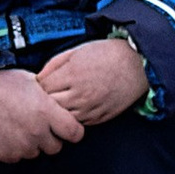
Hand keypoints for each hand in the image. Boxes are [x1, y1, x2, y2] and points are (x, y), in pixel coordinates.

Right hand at [0, 66, 84, 161]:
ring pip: (36, 152)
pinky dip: (15, 148)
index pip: (75, 133)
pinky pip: (18, 156)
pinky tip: (7, 133)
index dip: (72, 130)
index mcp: (46, 112)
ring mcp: (21, 146)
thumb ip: (49, 96)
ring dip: (32, 143)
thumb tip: (62, 103)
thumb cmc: (2, 84)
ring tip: (19, 126)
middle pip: (56, 147)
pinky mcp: (6, 155)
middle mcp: (36, 132)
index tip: (67, 126)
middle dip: (50, 138)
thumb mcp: (30, 80)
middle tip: (38, 124)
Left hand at [33, 33, 147, 128]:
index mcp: (72, 74)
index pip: (42, 88)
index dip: (39, 86)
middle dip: (45, 100)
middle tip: (47, 94)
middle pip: (50, 105)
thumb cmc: (106, 54)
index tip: (41, 84)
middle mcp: (80, 94)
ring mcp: (90, 108)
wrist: (136, 65)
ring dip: (59, 110)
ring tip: (62, 100)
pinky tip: (75, 106)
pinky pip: (78, 123)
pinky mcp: (99, 118)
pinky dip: (73, 116)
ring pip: (62, 118)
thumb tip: (38, 77)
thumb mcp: (77, 51)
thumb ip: (55, 63)